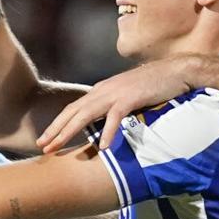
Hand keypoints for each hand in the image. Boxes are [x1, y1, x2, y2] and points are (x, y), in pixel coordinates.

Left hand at [37, 57, 194, 151]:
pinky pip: (115, 117)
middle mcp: (103, 91)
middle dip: (55, 130)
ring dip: (69, 131)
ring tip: (57, 146)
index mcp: (100, 91)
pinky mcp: (131, 98)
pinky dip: (108, 132)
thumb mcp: (126, 96)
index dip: (57, 124)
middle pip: (73, 112)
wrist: (176, 71)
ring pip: (86, 114)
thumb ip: (111, 107)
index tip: (45, 140)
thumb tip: (102, 124)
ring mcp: (116, 93)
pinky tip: (102, 147)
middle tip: (41, 146)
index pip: (73, 109)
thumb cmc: (153, 85)